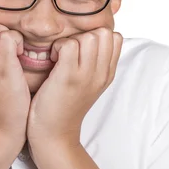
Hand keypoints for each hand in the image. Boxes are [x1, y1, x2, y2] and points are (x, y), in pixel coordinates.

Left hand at [26, 28, 122, 148]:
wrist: (55, 135)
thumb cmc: (65, 105)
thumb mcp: (89, 83)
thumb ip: (95, 62)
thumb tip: (92, 38)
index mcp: (108, 73)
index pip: (115, 37)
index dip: (96, 35)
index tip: (81, 49)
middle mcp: (101, 74)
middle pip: (104, 32)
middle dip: (84, 35)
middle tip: (69, 52)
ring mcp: (86, 76)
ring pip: (88, 37)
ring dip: (70, 40)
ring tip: (60, 57)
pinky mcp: (68, 78)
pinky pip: (68, 45)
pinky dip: (58, 47)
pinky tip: (52, 60)